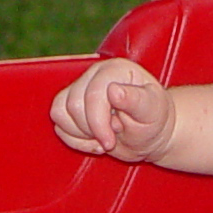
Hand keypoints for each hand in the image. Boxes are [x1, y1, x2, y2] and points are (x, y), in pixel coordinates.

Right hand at [51, 57, 177, 163]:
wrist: (150, 134)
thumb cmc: (154, 120)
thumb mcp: (152, 112)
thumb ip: (135, 100)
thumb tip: (113, 90)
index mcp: (115, 70)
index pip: (92, 95)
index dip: (98, 123)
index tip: (111, 142)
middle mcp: (94, 75)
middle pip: (72, 105)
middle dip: (91, 130)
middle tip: (112, 138)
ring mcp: (80, 89)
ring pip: (59, 113)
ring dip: (81, 134)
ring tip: (104, 137)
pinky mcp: (71, 106)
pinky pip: (58, 124)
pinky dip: (74, 139)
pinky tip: (94, 139)